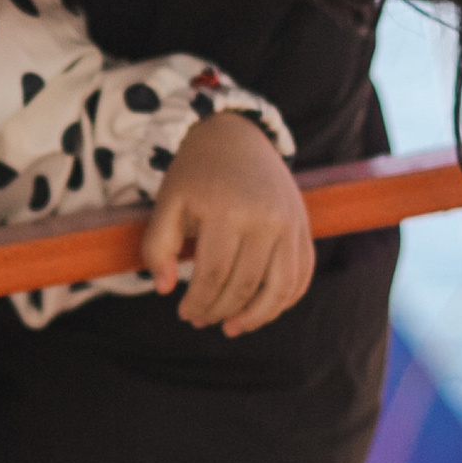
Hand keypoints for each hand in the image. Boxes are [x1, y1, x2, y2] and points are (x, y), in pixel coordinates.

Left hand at [140, 113, 315, 334]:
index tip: (183, 314)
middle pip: (245, 285)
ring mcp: (290, 224)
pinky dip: (285, 299)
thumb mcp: (168, 202)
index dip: (198, 302)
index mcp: (227, 211)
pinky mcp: (303, 227)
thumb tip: (164, 289)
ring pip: (280, 288)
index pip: (214, 275)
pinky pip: (301, 274)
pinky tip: (261, 310)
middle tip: (200, 321)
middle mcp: (266, 219)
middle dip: (220, 311)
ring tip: (233, 327)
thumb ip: (158, 246)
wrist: (236, 135)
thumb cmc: (196, 173)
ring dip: (257, 316)